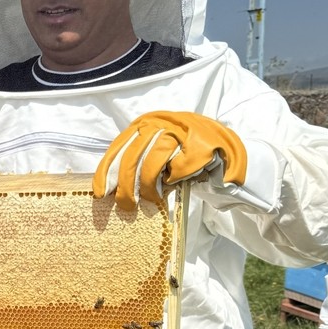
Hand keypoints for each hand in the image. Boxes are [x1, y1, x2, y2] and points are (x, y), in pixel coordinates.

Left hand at [94, 111, 247, 207]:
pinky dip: (174, 179)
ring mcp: (182, 130)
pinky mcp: (200, 143)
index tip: (101, 193)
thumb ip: (137, 162)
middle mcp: (161, 121)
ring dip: (148, 186)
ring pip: (152, 162)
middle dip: (125, 186)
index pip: (119, 146)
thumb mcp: (157, 153)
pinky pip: (178, 167)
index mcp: (146, 122)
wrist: (226, 149)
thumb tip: (112, 187)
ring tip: (151, 200)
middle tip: (126, 206)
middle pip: (132, 156)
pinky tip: (176, 183)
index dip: (106, 170)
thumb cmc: (186, 155)